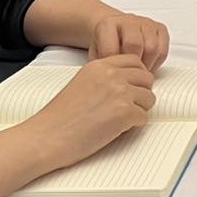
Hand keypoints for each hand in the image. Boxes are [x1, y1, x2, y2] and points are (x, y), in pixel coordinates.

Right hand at [22, 54, 155, 171]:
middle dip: (141, 94)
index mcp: (100, 65)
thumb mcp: (82, 83)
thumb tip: (129, 84)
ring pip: (149, 98)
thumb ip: (105, 78)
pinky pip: (143, 117)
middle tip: (126, 108)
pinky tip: (114, 129)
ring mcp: (120, 92)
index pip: (135, 61)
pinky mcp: (124, 112)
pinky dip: (133, 126)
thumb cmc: (60, 117)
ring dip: (138, 110)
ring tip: (118, 120)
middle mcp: (112, 74)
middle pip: (147, 79)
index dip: (137, 77)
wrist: (48, 136)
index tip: (132, 89)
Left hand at [88, 13, 169, 70]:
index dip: (113, 66)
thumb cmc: (106, 46)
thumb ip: (102, 65)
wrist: (115, 31)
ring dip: (146, 65)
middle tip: (130, 74)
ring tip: (139, 71)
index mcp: (107, 24)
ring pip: (152, 48)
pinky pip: (163, 49)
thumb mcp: (96, 55)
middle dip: (133, 64)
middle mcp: (128, 20)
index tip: (115, 73)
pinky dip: (156, 62)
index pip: (112, 49)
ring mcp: (145, 23)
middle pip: (135, 45)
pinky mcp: (159, 28)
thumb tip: (110, 80)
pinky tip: (148, 65)